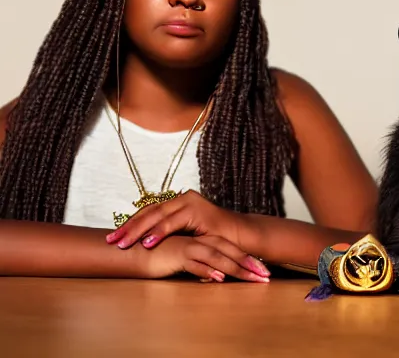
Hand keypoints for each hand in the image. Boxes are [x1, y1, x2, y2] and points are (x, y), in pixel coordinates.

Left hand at [106, 190, 243, 250]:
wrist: (242, 239)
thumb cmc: (216, 241)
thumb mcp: (187, 237)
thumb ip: (170, 237)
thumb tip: (143, 246)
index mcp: (178, 203)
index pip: (149, 212)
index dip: (130, 224)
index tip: (113, 237)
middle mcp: (183, 198)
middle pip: (149, 212)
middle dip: (128, 227)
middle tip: (111, 240)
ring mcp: (190, 202)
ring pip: (157, 216)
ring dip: (138, 231)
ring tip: (123, 243)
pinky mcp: (198, 210)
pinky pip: (173, 222)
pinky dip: (158, 233)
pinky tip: (146, 243)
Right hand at [143, 234, 269, 282]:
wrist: (135, 250)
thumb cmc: (159, 257)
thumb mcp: (186, 262)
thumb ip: (201, 266)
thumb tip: (215, 276)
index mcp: (204, 240)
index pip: (231, 250)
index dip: (248, 261)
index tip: (263, 274)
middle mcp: (200, 240)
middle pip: (230, 252)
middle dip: (249, 265)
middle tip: (266, 278)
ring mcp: (190, 244)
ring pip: (218, 256)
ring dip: (236, 269)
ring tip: (252, 279)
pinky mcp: (177, 252)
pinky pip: (196, 261)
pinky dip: (208, 270)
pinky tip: (219, 278)